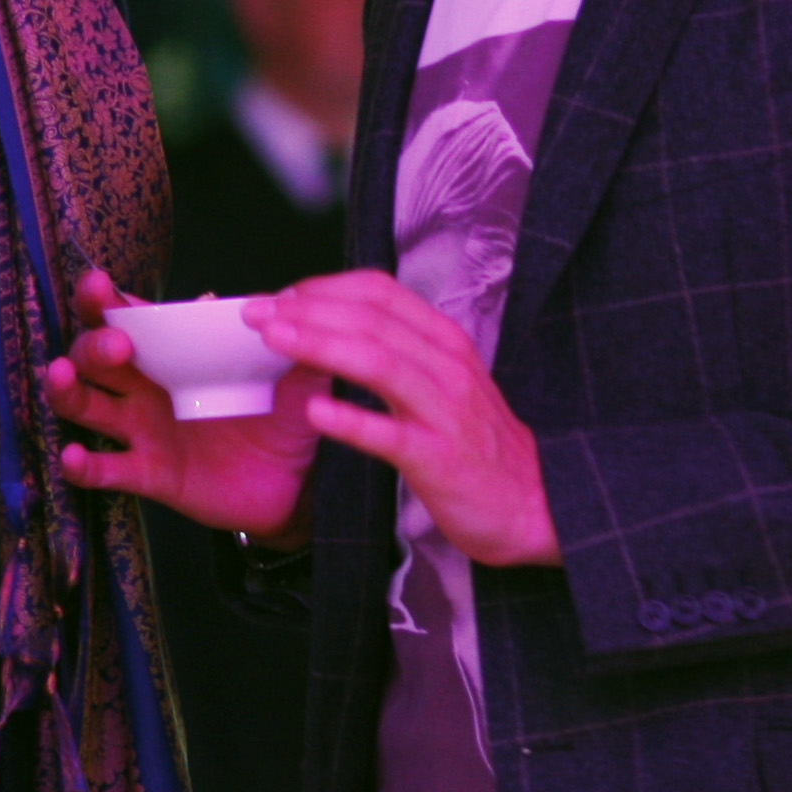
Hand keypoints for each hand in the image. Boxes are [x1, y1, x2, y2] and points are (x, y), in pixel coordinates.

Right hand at [43, 268, 322, 539]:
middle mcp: (147, 387)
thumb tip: (277, 299)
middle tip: (118, 345)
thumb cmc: (286, 416)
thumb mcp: (294, 373)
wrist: (298, 482)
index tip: (99, 285)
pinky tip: (73, 457)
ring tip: (61, 377)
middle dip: (94, 344)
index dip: (103, 300)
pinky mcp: (151, 474)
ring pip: (85, 406)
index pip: (127, 317)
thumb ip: (289, 335)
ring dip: (66, 391)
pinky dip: (83, 466)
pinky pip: (107, 471)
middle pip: (94, 356)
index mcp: (173, 353)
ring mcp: (144, 431)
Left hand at [253, 271, 554, 565]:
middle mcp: (448, 367)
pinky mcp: (438, 458)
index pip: (381, 293)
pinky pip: (390, 435)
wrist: (535, 503)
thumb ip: (398, 354)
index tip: (282, 294)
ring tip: (274, 340)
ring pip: (380, 364)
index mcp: (445, 343)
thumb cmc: (479, 446)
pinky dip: (351, 420)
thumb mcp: (444, 384)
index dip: (326, 288)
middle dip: (308, 311)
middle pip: (371, 322)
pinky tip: (314, 412)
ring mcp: (445, 412)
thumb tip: (335, 331)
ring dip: (321, 346)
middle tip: (256, 311)